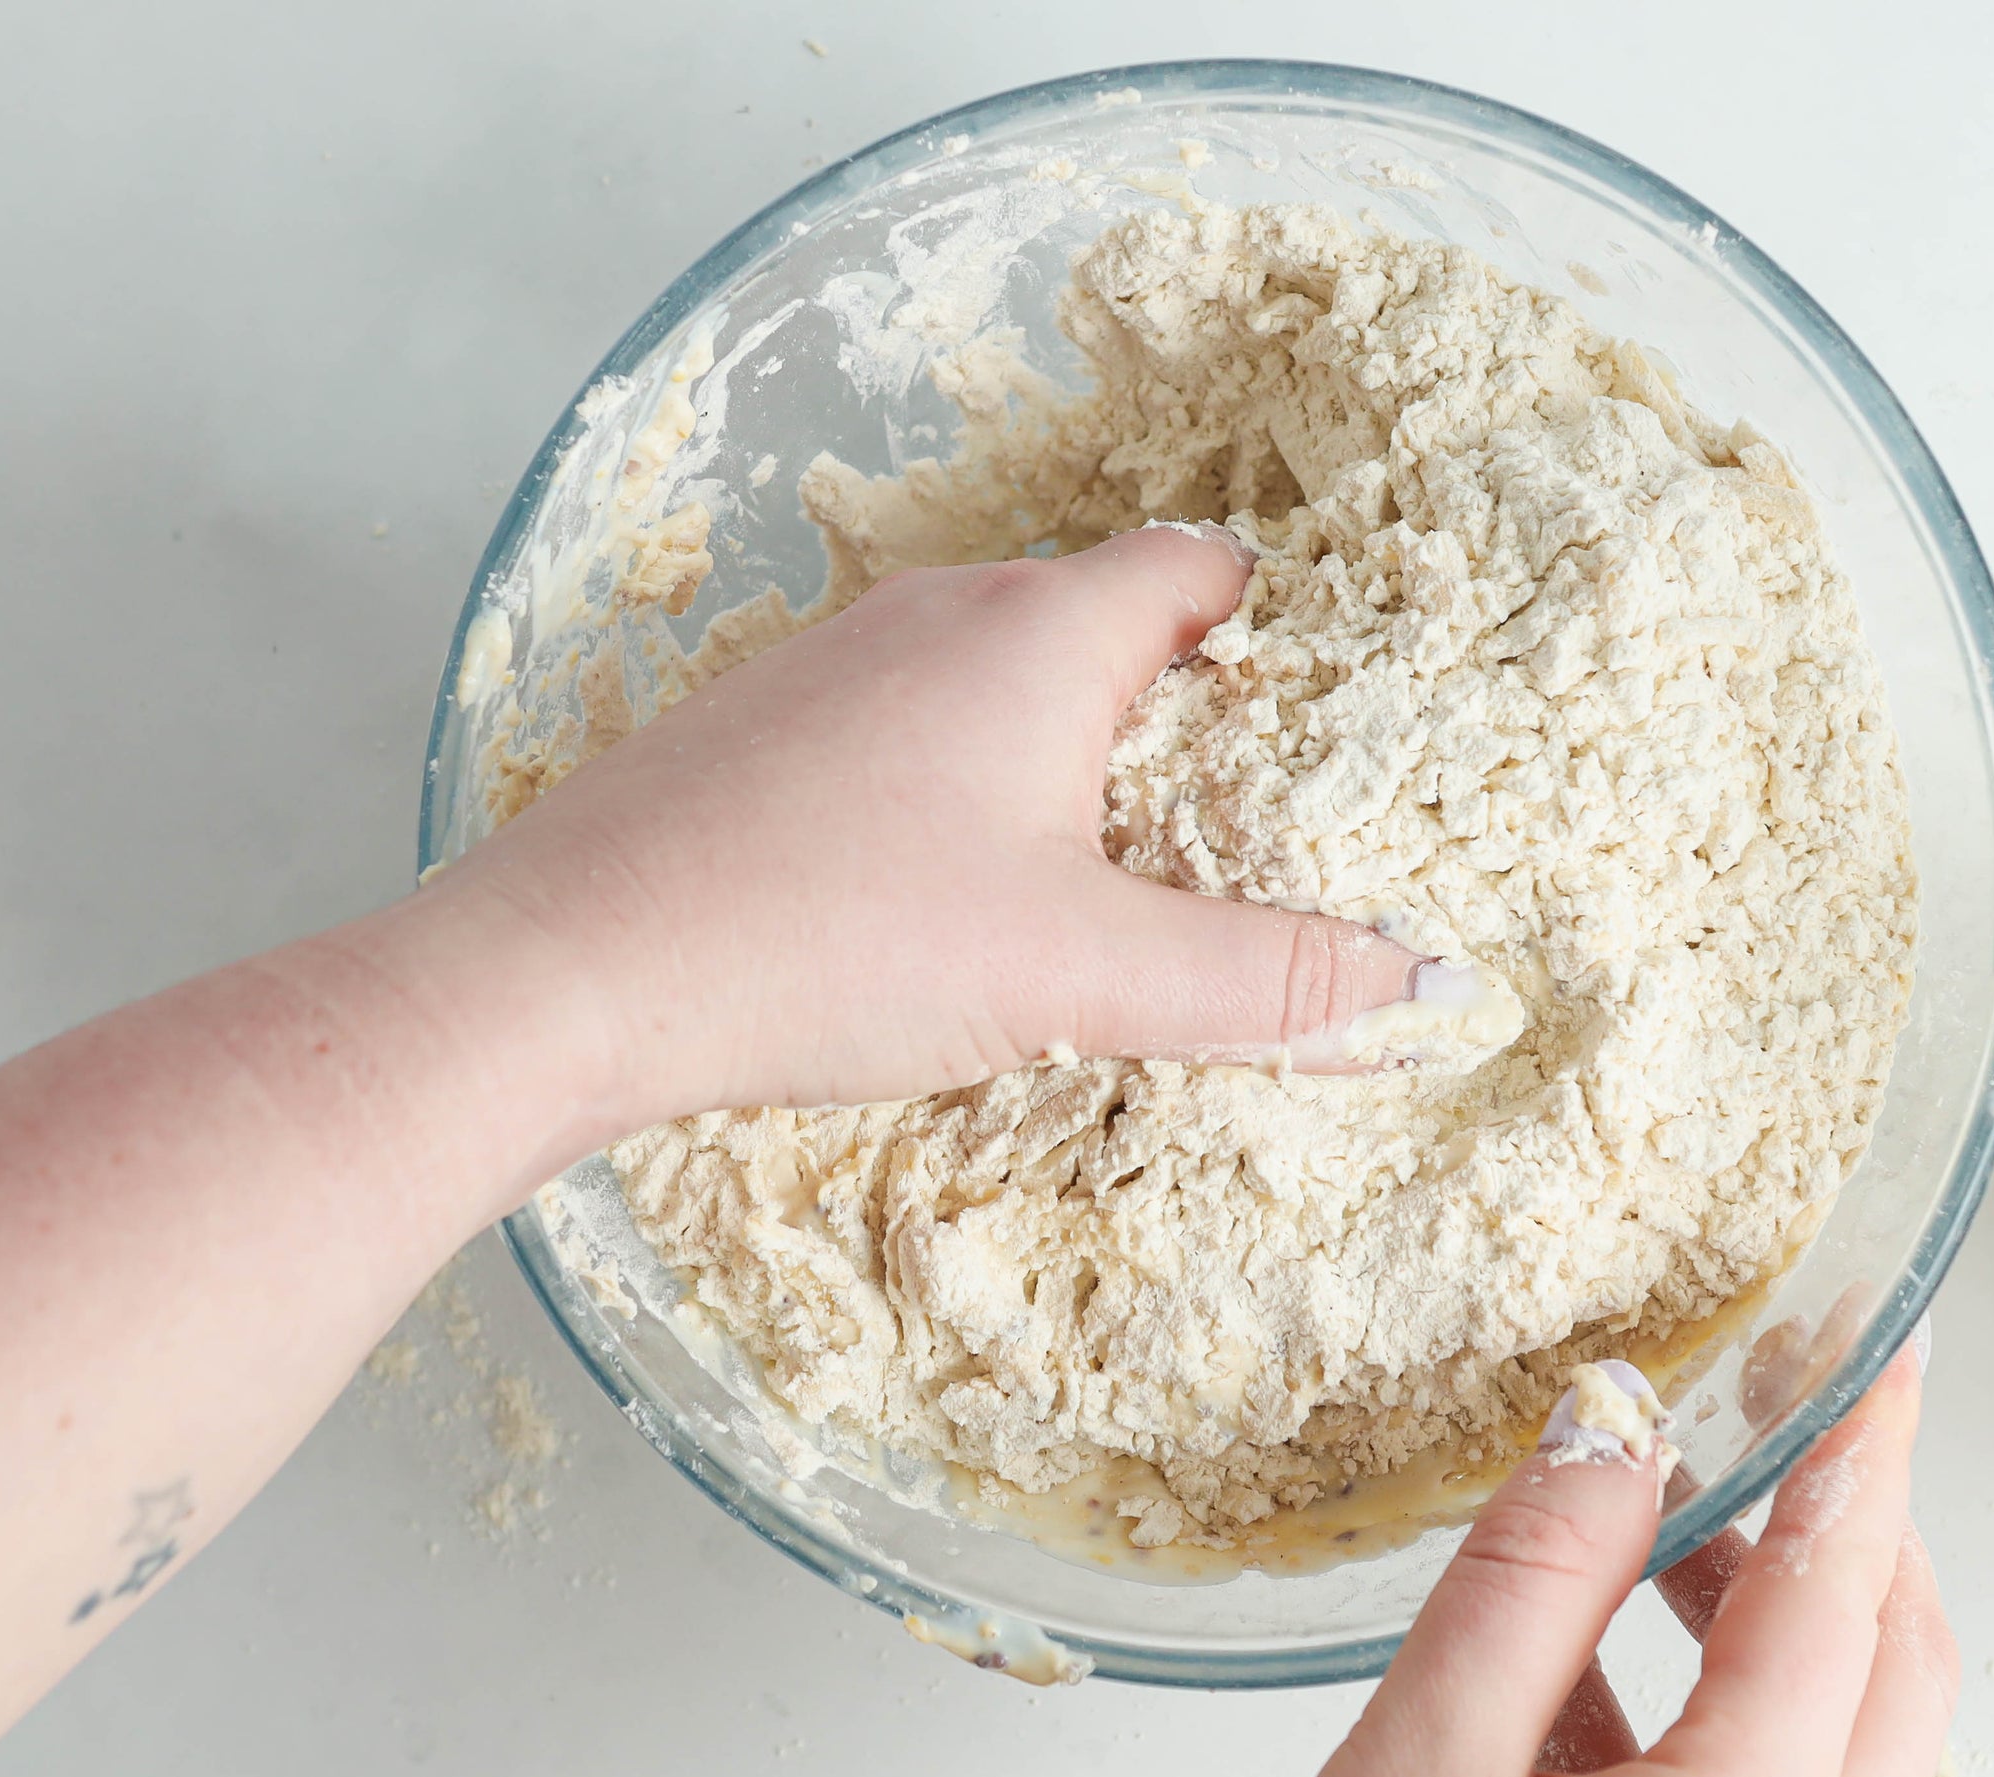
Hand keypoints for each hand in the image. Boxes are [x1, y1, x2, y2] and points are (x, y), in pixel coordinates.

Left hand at [423, 527, 1431, 1127]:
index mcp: (1042, 630)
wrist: (569, 967)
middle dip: (1185, 716)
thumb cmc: (830, 941)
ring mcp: (837, 667)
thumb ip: (1261, 981)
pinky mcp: (762, 735)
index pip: (1203, 571)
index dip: (1282, 631)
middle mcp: (942, 614)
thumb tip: (1425, 988)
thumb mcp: (1078, 976)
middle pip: (1106, 625)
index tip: (1334, 720)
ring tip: (1117, 879)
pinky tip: (958, 904)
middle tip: (1250, 830)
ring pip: (1000, 684)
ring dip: (1067, 763)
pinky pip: (910, 736)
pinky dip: (966, 795)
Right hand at [1216, 1356, 1953, 1776]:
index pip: (1844, 1587)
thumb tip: (1611, 1430)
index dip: (1858, 1442)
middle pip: (1893, 1673)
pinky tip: (1578, 1678)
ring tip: (1656, 1527)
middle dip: (1850, 1528)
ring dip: (1773, 1621)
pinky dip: (1706, 1718)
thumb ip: (1528, 1586)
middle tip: (1781, 1414)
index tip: (1871, 1340)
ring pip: (1832, 1747)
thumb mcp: (1415, 1768)